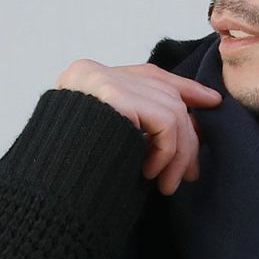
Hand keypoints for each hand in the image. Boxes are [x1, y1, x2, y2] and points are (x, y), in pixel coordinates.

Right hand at [53, 58, 223, 195]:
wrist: (47, 182)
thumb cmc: (78, 174)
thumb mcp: (115, 145)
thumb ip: (142, 128)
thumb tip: (194, 129)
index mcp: (98, 81)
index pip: (154, 76)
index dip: (187, 88)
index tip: (212, 102)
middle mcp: (99, 73)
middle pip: (168, 97)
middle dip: (188, 139)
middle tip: (189, 176)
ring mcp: (104, 80)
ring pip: (173, 111)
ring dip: (178, 156)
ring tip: (167, 185)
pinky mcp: (113, 95)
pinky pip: (165, 122)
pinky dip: (166, 153)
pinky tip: (149, 174)